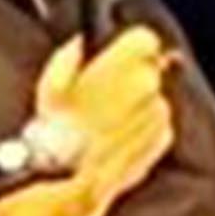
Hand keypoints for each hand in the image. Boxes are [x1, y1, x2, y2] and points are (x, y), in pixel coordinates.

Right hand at [42, 27, 180, 182]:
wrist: (69, 176)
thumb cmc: (56, 129)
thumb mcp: (51, 84)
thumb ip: (69, 56)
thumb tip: (79, 43)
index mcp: (125, 63)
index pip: (145, 39)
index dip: (131, 49)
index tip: (119, 59)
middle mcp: (149, 84)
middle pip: (151, 70)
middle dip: (132, 79)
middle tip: (106, 97)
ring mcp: (158, 112)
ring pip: (154, 99)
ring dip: (138, 106)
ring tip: (107, 124)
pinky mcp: (163, 139)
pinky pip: (158, 126)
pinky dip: (144, 130)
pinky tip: (117, 140)